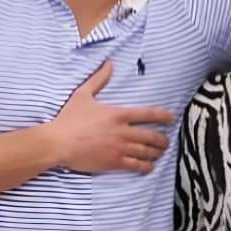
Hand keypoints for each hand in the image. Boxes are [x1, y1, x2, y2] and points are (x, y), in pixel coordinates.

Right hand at [53, 61, 174, 173]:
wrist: (59, 142)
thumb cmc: (69, 119)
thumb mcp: (83, 94)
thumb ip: (99, 79)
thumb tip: (109, 63)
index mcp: (118, 114)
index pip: (148, 114)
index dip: (163, 116)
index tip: (171, 118)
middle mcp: (123, 131)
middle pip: (151, 136)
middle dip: (162, 140)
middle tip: (166, 142)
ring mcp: (120, 148)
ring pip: (146, 152)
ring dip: (156, 153)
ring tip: (160, 154)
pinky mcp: (114, 162)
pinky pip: (136, 165)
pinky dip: (146, 167)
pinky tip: (150, 167)